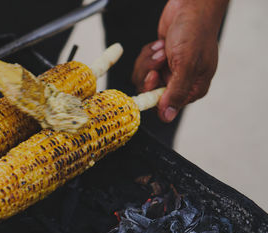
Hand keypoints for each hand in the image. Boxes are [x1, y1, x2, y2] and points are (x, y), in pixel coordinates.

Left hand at [132, 0, 228, 121]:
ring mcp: (169, 71)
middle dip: (151, 71)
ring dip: (149, 61)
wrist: (190, 6)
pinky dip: (148, 54)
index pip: (166, 106)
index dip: (155, 92)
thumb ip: (175, 93)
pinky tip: (161, 43)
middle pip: (150, 92)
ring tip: (163, 47)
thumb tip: (167, 117)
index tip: (154, 75)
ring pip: (143, 78)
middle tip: (161, 57)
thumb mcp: (185, 64)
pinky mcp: (159, 62)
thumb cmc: (194, 31)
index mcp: (193, 89)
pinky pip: (143, 66)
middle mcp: (181, 83)